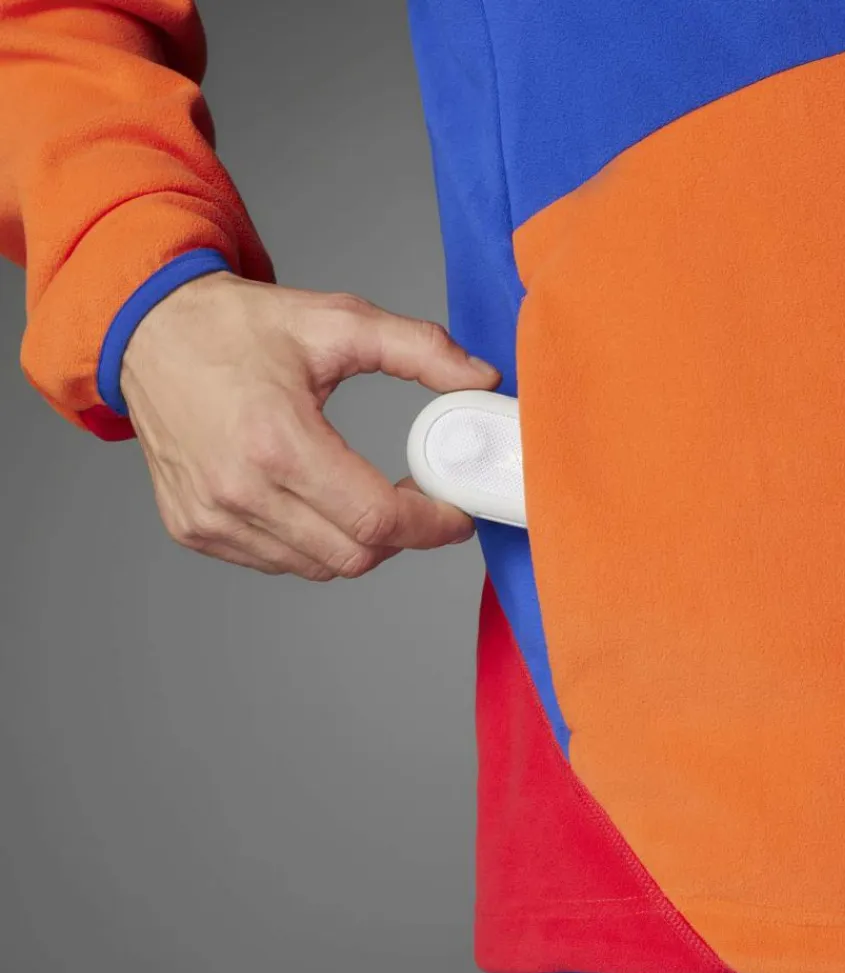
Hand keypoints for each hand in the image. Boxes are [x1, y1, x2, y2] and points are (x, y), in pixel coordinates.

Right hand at [120, 271, 499, 580]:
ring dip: (358, 541)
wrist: (149, 334)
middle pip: (355, 555)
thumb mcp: (337, 320)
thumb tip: (480, 379)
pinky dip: (312, 544)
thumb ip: (419, 348)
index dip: (432, 525)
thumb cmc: (237, 327)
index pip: (377, 519)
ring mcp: (211, 517)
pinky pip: (278, 561)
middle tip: (418, 501)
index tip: (456, 514)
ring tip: (368, 497)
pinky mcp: (194, 529)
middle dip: (402, 536)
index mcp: (277, 440)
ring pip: (319, 566)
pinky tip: (318, 503)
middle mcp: (238, 490)